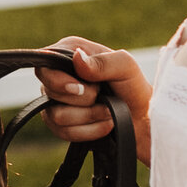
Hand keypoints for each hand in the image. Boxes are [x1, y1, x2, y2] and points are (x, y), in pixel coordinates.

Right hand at [38, 37, 152, 162]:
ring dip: (89, 117)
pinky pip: (64, 133)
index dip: (58, 80)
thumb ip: (101, 62)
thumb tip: (77, 58)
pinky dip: (89, 131)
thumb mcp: (125, 66)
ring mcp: (56, 102)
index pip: (45, 66)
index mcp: (69, 53)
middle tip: (103, 96)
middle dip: (82, 100)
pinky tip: (104, 124)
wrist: (142, 118)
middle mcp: (58, 76)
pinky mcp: (60, 125)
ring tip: (108, 112)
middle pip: (49, 92)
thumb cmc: (133, 86)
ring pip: (57, 116)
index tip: (80, 88)